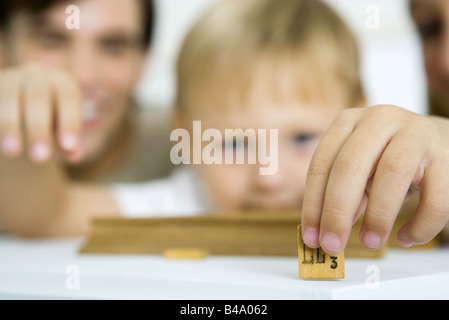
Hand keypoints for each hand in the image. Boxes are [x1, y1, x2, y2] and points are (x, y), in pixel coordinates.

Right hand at [0, 63, 82, 162]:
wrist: (23, 103)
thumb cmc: (51, 120)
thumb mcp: (62, 130)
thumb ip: (68, 143)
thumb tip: (74, 155)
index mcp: (62, 82)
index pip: (69, 99)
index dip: (70, 122)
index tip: (69, 147)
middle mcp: (37, 75)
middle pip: (38, 98)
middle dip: (38, 128)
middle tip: (40, 158)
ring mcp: (11, 77)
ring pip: (9, 98)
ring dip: (10, 125)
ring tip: (12, 152)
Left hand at [301, 105, 448, 253]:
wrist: (443, 141)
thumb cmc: (390, 158)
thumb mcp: (361, 170)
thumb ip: (343, 195)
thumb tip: (324, 232)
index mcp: (349, 121)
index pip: (322, 164)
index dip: (313, 204)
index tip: (309, 236)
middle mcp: (379, 119)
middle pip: (350, 166)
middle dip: (337, 212)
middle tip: (332, 245)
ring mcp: (416, 132)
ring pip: (392, 173)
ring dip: (377, 216)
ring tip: (370, 242)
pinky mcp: (447, 154)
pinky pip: (435, 197)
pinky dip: (420, 225)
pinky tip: (407, 238)